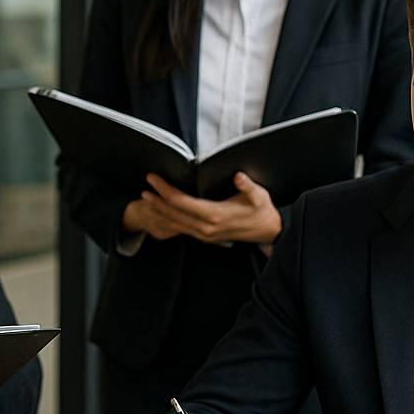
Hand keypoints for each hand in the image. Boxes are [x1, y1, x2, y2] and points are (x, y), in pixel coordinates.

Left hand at [123, 172, 280, 244]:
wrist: (269, 232)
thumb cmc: (262, 211)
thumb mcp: (259, 196)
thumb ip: (248, 186)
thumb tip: (239, 176)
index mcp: (215, 216)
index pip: (182, 203)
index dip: (165, 190)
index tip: (154, 179)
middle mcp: (206, 228)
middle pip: (173, 214)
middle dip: (157, 200)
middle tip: (145, 186)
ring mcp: (204, 235)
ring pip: (174, 223)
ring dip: (159, 210)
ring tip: (147, 198)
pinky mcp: (205, 236)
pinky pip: (181, 228)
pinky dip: (168, 219)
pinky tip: (161, 211)